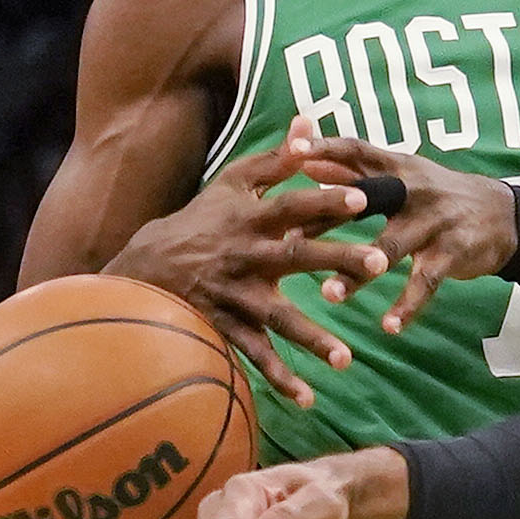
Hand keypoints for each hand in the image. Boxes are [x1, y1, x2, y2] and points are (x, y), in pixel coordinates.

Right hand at [106, 116, 387, 403]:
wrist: (142, 270)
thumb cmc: (199, 222)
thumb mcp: (232, 185)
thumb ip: (277, 158)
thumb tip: (312, 119)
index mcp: (251, 220)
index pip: (292, 205)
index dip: (324, 198)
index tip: (362, 197)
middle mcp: (245, 257)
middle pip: (295, 257)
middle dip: (336, 259)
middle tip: (377, 263)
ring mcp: (234, 296)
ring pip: (276, 318)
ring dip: (312, 338)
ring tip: (347, 359)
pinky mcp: (224, 329)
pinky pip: (253, 357)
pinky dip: (278, 379)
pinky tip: (308, 399)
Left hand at [295, 137, 518, 333]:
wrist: (505, 215)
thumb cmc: (437, 195)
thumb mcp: (401, 175)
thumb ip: (353, 171)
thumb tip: (303, 161)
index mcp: (397, 166)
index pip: (356, 150)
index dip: (325, 147)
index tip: (292, 148)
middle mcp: (414, 189)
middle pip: (369, 196)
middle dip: (331, 213)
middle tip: (291, 235)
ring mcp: (435, 221)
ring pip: (391, 246)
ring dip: (359, 272)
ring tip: (328, 295)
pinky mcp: (453, 252)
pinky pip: (426, 282)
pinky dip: (408, 305)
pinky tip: (389, 327)